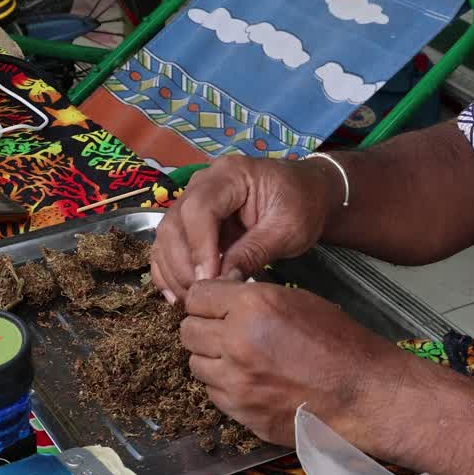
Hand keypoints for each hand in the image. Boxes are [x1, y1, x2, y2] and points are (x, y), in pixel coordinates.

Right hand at [151, 155, 341, 304]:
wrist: (307, 194)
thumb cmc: (303, 206)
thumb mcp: (287, 230)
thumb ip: (254, 252)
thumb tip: (222, 283)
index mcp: (231, 174)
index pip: (200, 208)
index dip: (199, 247)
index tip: (210, 280)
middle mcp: (203, 182)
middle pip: (175, 222)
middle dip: (183, 264)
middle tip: (200, 296)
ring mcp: (192, 199)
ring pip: (166, 235)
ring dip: (172, 271)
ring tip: (190, 300)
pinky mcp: (190, 220)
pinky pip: (168, 244)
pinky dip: (167, 270)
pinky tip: (175, 296)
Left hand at [179, 279, 396, 446]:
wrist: (362, 393)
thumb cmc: (338, 343)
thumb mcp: (296, 300)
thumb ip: (252, 297)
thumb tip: (221, 295)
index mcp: (252, 308)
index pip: (196, 297)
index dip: (205, 300)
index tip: (214, 305)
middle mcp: (236, 343)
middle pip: (188, 331)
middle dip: (203, 328)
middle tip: (223, 330)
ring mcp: (236, 383)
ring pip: (195, 364)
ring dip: (211, 359)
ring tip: (238, 357)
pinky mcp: (241, 413)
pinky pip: (213, 393)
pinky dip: (224, 386)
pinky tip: (250, 380)